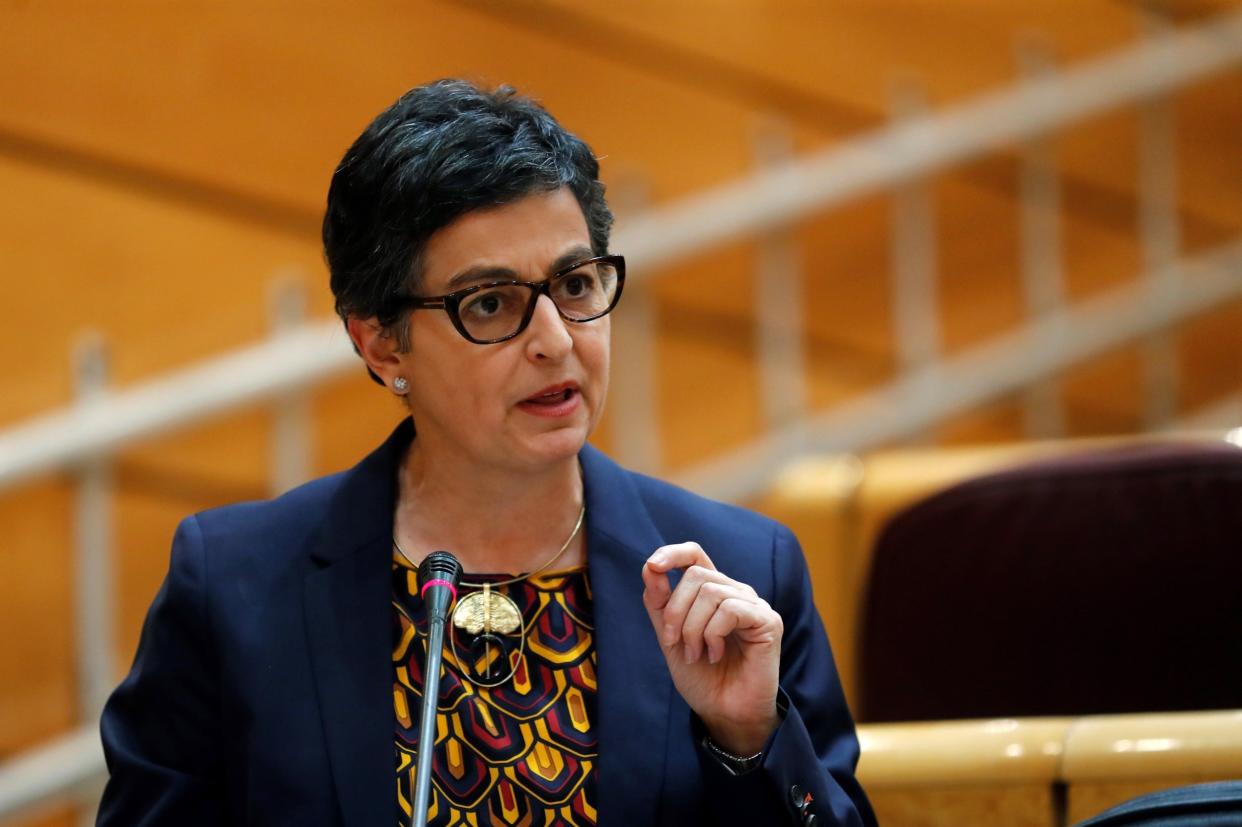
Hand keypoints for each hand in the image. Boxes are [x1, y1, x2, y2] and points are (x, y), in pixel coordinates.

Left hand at [641, 542, 782, 755]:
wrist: (723, 713)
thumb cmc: (701, 676)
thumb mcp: (670, 637)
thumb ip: (660, 603)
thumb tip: (651, 567)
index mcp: (712, 592)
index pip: (695, 554)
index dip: (673, 553)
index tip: (653, 566)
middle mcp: (734, 592)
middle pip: (696, 575)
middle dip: (675, 611)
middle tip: (675, 643)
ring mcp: (753, 605)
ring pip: (711, 592)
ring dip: (693, 628)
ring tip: (696, 654)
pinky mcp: (768, 621)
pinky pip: (730, 609)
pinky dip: (713, 634)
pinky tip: (716, 654)